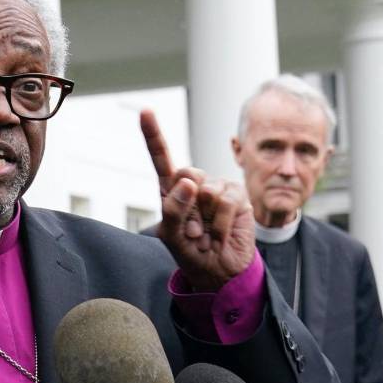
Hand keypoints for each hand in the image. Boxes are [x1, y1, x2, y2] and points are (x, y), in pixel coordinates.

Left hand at [141, 110, 255, 290]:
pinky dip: (221, 224)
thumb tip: (188, 182)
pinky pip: (226, 201)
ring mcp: (217, 187)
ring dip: (206, 219)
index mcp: (172, 190)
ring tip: (207, 233)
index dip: (153, 135)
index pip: (162, 159)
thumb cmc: (191, 252)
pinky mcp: (237, 195)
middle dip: (187, 202)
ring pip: (207, 189)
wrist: (219, 271)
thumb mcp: (171, 236)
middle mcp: (195, 184)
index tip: (145, 111)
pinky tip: (221, 234)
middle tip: (192, 229)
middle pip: (186, 172)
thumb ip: (173, 210)